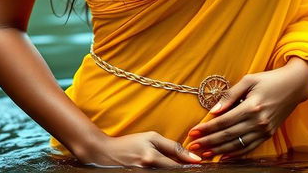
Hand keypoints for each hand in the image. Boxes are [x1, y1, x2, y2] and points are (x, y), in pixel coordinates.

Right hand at [79, 131, 202, 167]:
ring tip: (182, 166)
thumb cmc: (130, 143)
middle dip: (183, 169)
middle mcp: (148, 170)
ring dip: (175, 170)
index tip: (201, 164)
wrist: (106, 154)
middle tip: (194, 167)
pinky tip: (168, 168)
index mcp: (152, 158)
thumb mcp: (150, 138)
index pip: (177, 164)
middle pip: (173, 172)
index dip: (190, 164)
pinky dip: (166, 171)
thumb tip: (190, 155)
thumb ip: (171, 146)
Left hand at [186, 58, 307, 159]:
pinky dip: (235, 155)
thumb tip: (214, 110)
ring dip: (219, 151)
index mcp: (251, 106)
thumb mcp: (249, 80)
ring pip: (237, 145)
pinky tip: (223, 157)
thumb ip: (231, 95)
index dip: (207, 128)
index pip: (224, 121)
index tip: (193, 132)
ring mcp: (264, 130)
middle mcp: (258, 121)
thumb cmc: (269, 79)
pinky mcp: (268, 134)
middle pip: (228, 136)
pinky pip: (249, 148)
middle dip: (209, 142)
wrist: (294, 86)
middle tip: (193, 146)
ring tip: (204, 153)